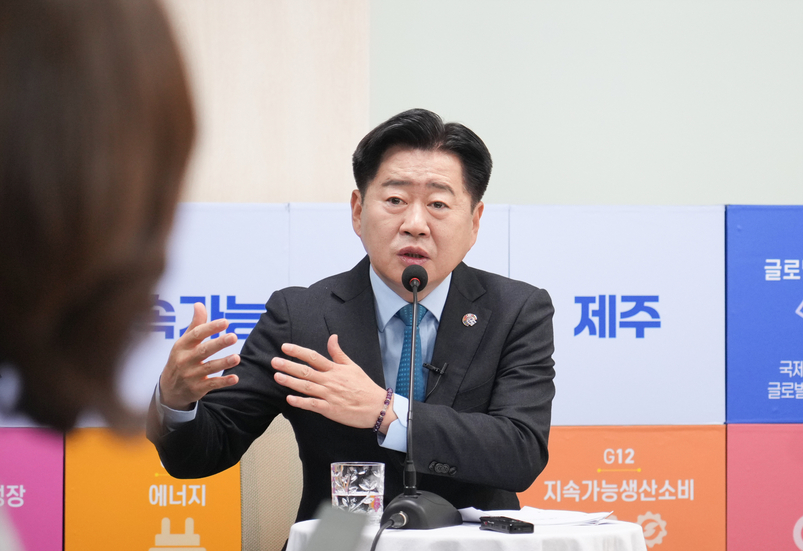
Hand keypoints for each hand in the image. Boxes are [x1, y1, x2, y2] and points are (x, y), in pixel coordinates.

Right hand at [159, 303, 240, 409]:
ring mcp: (191, 375)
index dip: (211, 328)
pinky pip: (212, 384)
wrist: (169, 390)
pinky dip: (223, 381)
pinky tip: (235, 378)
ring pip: (209, 368)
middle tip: (234, 337)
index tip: (225, 322)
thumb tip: (199, 304)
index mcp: (182, 346)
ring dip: (224, 363)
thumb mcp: (184, 342)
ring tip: (237, 358)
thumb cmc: (180, 359)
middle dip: (218, 343)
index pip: (197, 334)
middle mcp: (185, 360)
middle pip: (203, 350)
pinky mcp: (197, 388)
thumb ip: (196, 325)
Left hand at [272, 334, 395, 431]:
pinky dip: (301, 402)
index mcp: (335, 369)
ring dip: (291, 382)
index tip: (285, 347)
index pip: (314, 357)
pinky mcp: (330, 409)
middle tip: (274, 361)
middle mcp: (330, 381)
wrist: (377, 406)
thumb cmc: (365, 386)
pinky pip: (312, 405)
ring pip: (306, 387)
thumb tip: (332, 337)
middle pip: (306, 371)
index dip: (298, 351)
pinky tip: (289, 399)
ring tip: (277, 377)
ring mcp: (329, 395)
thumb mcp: (352, 366)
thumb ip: (338, 353)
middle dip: (289, 366)